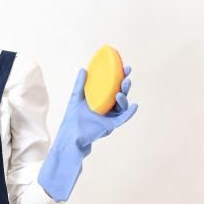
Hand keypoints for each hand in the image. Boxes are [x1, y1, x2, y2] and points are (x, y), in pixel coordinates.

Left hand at [38, 66, 137, 201]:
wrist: (70, 136)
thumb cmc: (72, 118)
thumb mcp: (76, 98)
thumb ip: (80, 84)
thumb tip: (84, 69)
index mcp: (102, 100)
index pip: (113, 86)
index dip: (120, 77)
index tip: (125, 67)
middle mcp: (108, 108)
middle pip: (120, 94)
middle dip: (125, 85)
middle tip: (127, 76)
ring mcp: (110, 117)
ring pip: (122, 106)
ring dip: (124, 98)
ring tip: (119, 93)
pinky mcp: (110, 126)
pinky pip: (123, 118)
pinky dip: (129, 113)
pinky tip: (134, 106)